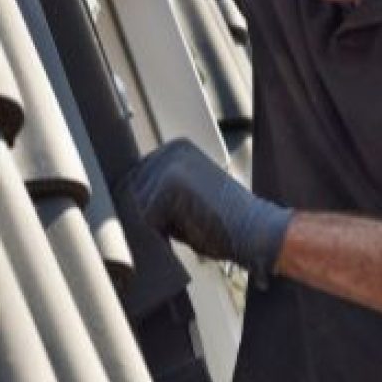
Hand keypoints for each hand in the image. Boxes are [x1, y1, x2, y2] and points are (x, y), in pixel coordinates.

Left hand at [121, 138, 292, 280]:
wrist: (257, 231)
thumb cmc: (223, 222)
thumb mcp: (185, 199)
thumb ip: (157, 195)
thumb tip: (124, 207)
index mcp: (175, 149)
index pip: (133, 179)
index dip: (139, 207)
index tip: (154, 221)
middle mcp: (170, 150)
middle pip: (129, 191)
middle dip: (143, 216)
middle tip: (172, 228)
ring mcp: (170, 165)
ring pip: (136, 207)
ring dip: (153, 225)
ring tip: (186, 227)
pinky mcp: (171, 184)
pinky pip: (146, 219)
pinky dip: (161, 233)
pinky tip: (187, 230)